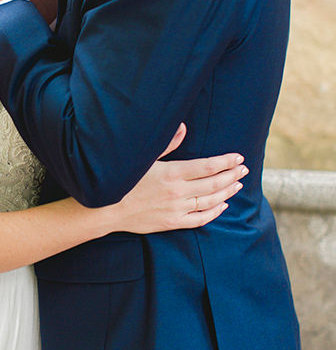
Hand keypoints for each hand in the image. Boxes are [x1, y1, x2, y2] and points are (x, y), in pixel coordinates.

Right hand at [108, 124, 246, 233]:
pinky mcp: (172, 223)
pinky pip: (200, 219)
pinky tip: (223, 205)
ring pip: (211, 201)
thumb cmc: (123, 179)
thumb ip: (167, 143)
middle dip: (232, 175)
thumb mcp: (143, 157)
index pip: (208, 166)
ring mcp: (176, 209)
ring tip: (238, 184)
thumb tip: (184, 127)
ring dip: (227, 191)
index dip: (226, 162)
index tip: (238, 157)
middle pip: (214, 183)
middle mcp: (177, 192)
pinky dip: (214, 212)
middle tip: (244, 169)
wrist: (106, 209)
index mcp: (172, 173)